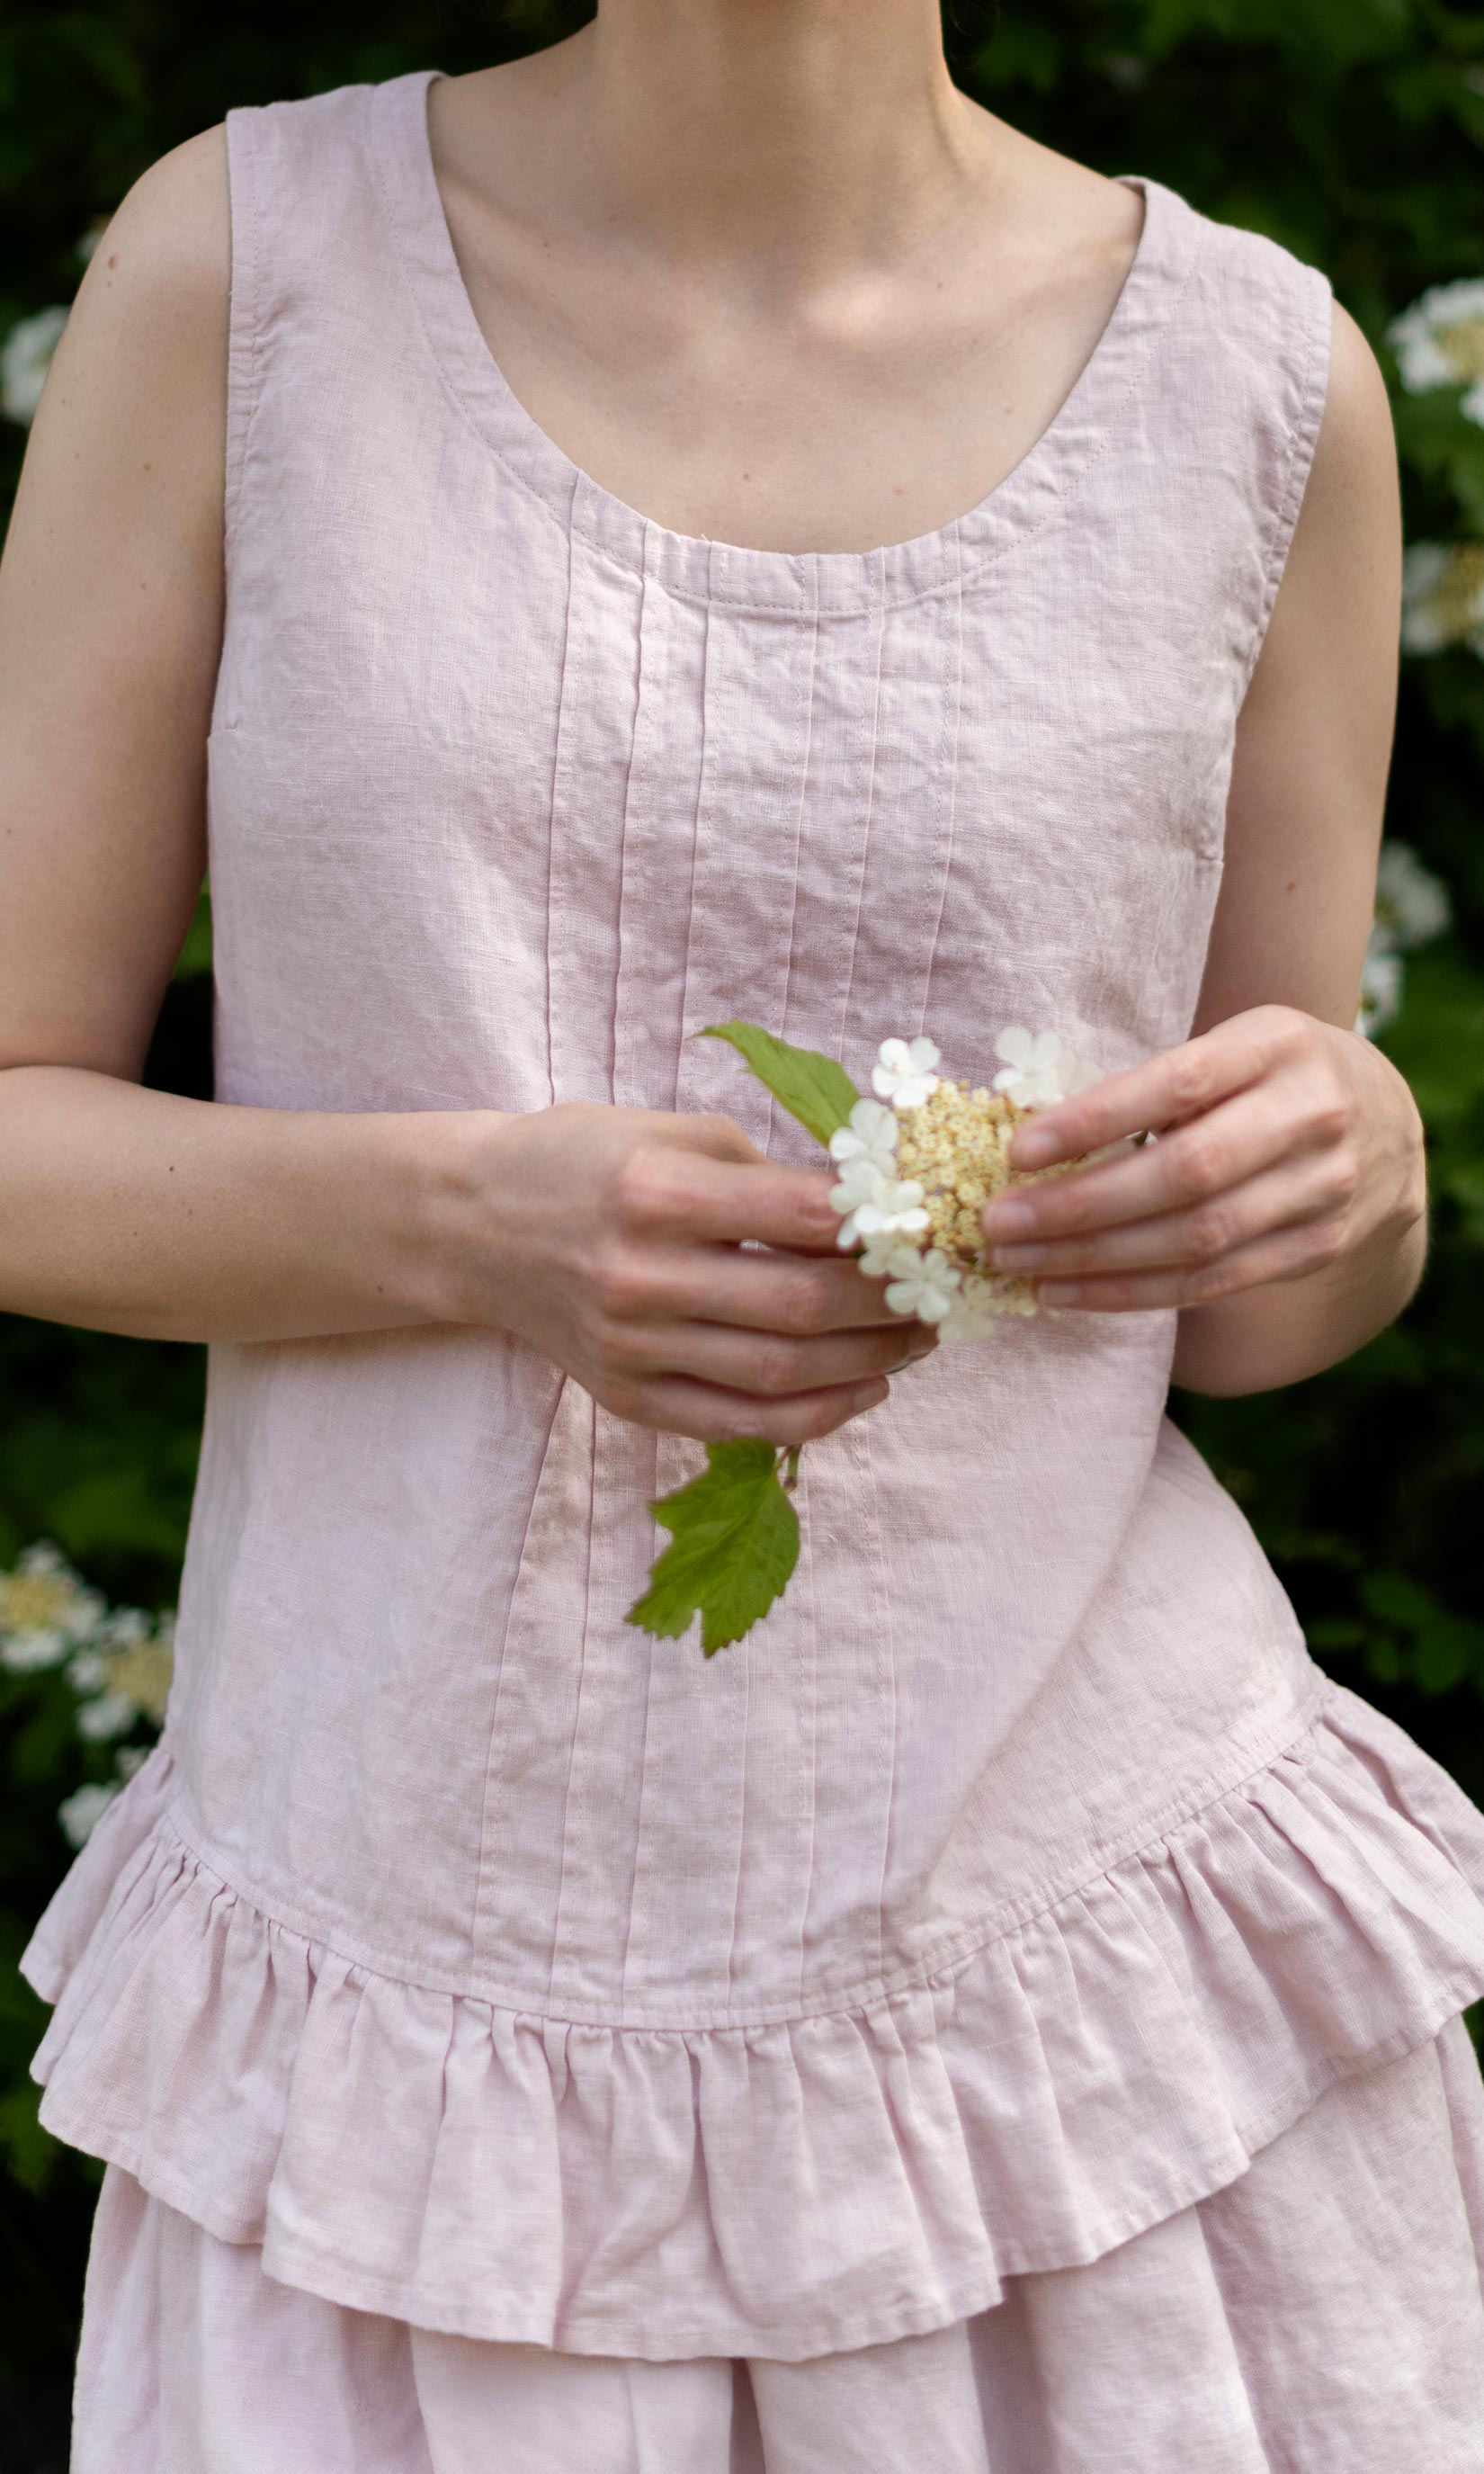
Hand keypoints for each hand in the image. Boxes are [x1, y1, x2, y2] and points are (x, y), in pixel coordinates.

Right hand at [432, 1102, 933, 1442]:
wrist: (476, 1225)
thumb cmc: (585, 1162)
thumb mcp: (670, 1132)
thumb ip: (766, 1172)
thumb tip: (873, 1212)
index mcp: (657, 1191)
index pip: (803, 1218)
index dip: (886, 1228)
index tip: (934, 1227)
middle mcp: (641, 1276)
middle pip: (803, 1307)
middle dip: (894, 1304)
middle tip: (940, 1292)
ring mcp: (632, 1347)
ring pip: (783, 1373)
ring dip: (872, 1361)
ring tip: (918, 1339)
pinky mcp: (627, 1397)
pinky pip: (741, 1423)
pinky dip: (816, 1414)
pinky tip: (865, 1388)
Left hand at [980, 1005, 1425, 1312]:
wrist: (1386, 1124)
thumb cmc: (1268, 1077)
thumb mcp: (1231, 1047)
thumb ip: (1156, 1084)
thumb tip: (1034, 1143)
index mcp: (1276, 1046)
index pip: (1177, 1085)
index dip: (1095, 1122)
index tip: (1018, 1152)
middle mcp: (1308, 1115)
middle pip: (1185, 1174)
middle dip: (1079, 1208)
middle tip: (1000, 1224)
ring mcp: (1320, 1189)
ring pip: (1195, 1239)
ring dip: (1093, 1261)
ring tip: (1019, 1264)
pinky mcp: (1317, 1247)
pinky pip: (1211, 1282)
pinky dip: (1131, 1293)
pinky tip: (1068, 1292)